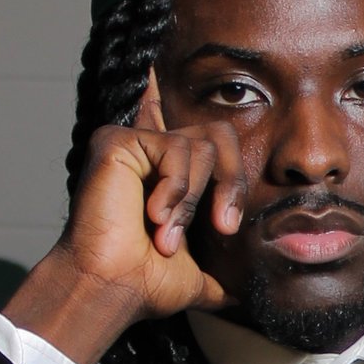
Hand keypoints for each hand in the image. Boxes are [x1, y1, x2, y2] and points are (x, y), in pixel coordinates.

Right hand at [5, 75, 246, 363]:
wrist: (115, 287)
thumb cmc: (145, 282)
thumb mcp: (200, 276)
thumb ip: (224, 274)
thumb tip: (248, 294)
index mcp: (166, 173)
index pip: (178, 122)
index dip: (168, 91)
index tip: (158, 69)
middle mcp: (149, 150)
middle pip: (220, 134)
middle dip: (231, 183)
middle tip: (224, 227)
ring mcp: (133, 142)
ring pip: (202, 147)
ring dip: (192, 200)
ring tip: (168, 235)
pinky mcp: (119, 140)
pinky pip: (176, 149)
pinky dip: (175, 188)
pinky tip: (153, 216)